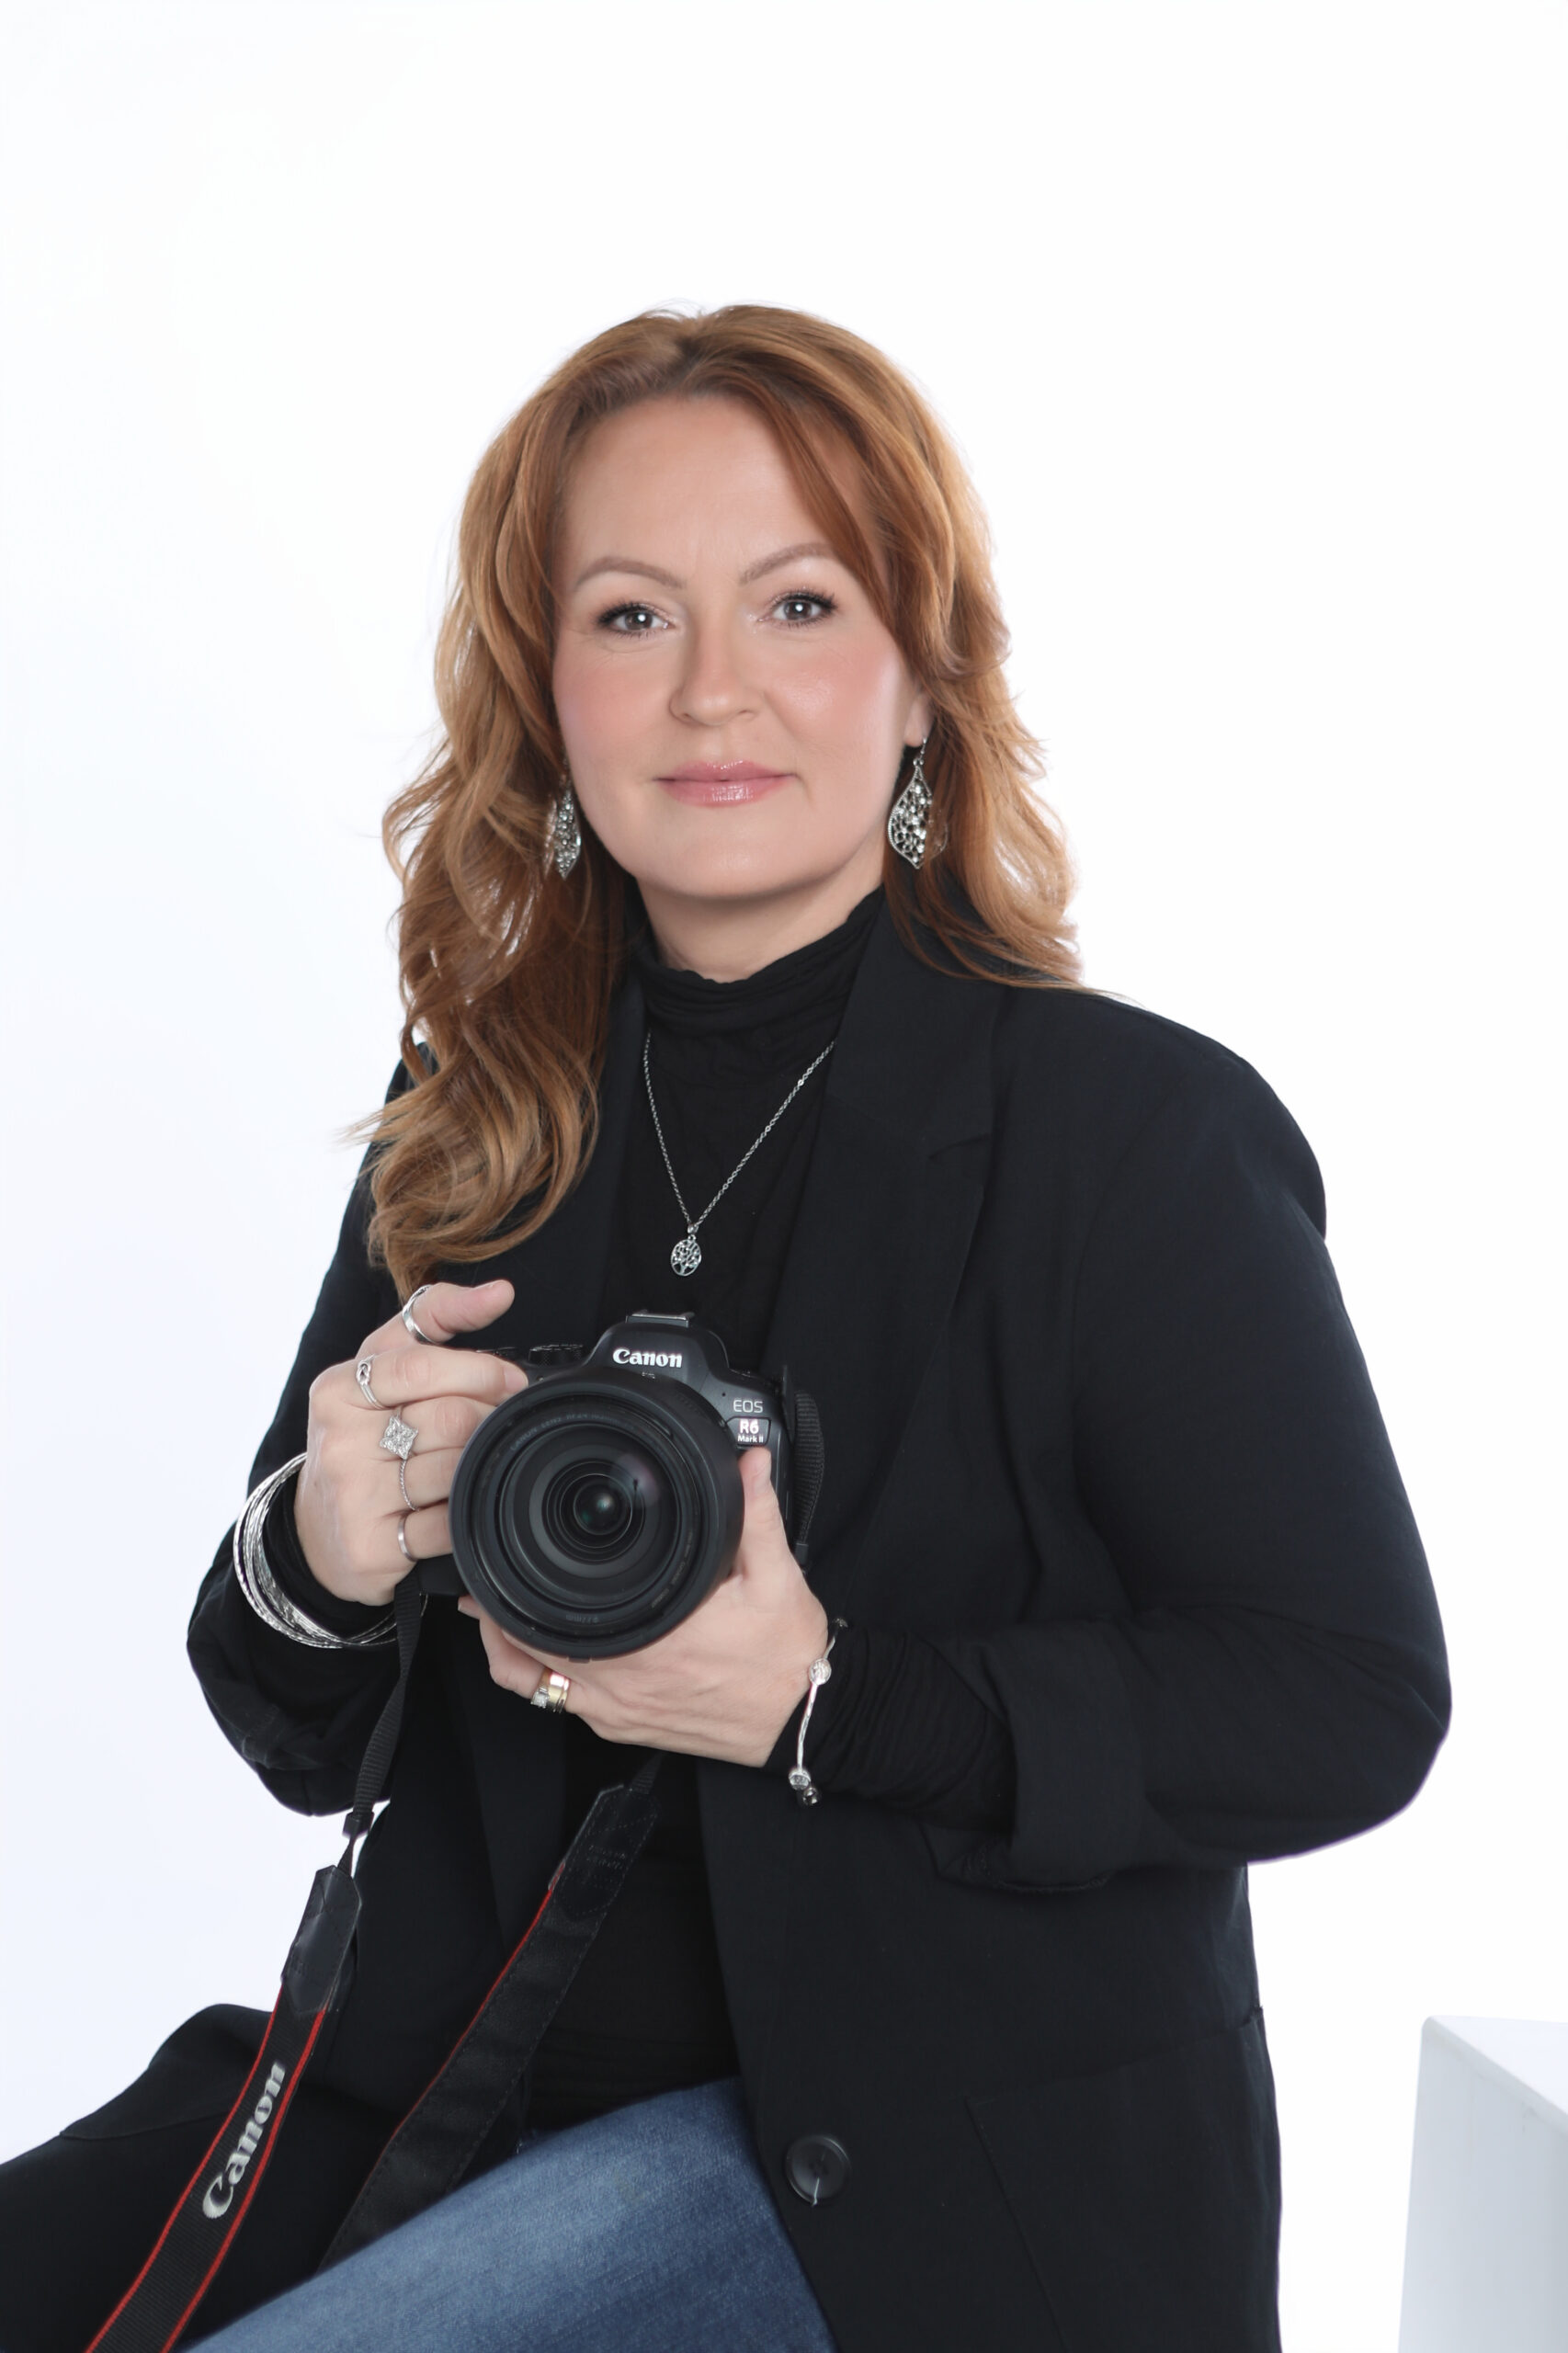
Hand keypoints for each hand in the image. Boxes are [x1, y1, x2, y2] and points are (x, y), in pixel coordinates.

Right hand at [295, 1279, 527, 1606]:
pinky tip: (459, 1499)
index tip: (509, 1380)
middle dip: (489, 1418)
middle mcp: (338, 1442)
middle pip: (447, 1420)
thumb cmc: (360, 1434)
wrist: (318, 1527)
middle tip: (500, 1422)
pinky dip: (466, 1510)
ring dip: (480, 1464)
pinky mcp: (370, 1548)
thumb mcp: (379, 1365)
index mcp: (337, 1389)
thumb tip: (498, 1292)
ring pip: (452, 1471)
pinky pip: (447, 1524)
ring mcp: (351, 1498)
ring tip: (477, 1458)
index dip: (479, 1371)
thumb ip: (433, 1316)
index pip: (421, 1367)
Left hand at [459, 1448, 829, 1767]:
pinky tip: (540, 1652)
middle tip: (480, 1582)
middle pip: (528, 1656)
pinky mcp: (626, 1729)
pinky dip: (540, 1678)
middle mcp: (626, 1685)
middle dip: (497, 1618)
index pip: (558, 1623)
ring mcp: (621, 1712)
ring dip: (509, 1651)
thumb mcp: (777, 1575)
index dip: (515, 1596)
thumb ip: (756, 1514)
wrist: (804, 1712)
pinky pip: (560, 1706)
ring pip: (536, 1687)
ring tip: (492, 1615)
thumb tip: (747, 1464)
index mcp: (653, 1643)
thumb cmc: (786, 1654)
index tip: (500, 1565)